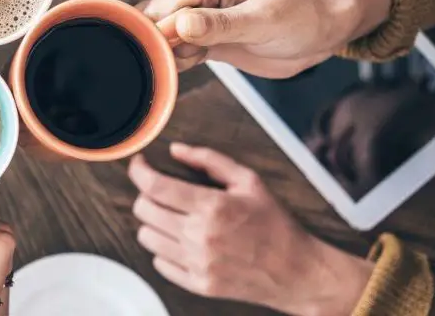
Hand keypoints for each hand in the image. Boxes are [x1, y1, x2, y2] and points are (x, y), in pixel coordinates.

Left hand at [128, 145, 372, 315]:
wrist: (295, 271)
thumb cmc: (274, 224)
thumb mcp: (249, 181)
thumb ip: (210, 160)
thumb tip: (176, 150)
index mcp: (212, 206)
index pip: (155, 186)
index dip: (139, 171)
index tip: (139, 165)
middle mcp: (200, 236)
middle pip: (144, 210)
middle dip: (146, 194)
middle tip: (161, 192)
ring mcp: (197, 263)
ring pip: (146, 236)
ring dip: (153, 223)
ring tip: (172, 217)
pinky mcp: (197, 284)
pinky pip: (159, 263)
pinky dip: (164, 249)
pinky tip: (181, 241)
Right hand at [139, 0, 391, 77]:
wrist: (319, 33)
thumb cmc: (300, 19)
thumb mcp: (262, 21)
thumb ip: (219, 24)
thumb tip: (180, 24)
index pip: (164, 5)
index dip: (160, 33)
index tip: (172, 55)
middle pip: (153, 20)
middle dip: (162, 45)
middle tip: (191, 59)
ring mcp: (194, 13)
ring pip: (158, 37)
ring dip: (169, 55)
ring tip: (200, 58)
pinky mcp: (199, 35)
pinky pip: (172, 49)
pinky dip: (177, 62)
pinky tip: (198, 62)